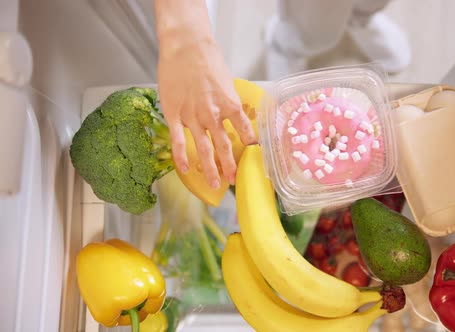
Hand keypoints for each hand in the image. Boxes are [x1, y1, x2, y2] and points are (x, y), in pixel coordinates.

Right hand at [155, 0, 255, 187]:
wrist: (185, 47)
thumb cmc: (208, 60)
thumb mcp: (227, 82)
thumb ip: (229, 102)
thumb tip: (234, 116)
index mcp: (230, 105)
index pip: (245, 132)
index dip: (250, 148)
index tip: (254, 160)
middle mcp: (213, 114)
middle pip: (224, 146)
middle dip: (230, 166)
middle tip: (235, 181)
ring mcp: (192, 116)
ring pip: (203, 149)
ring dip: (210, 168)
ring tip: (215, 184)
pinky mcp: (174, 115)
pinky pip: (178, 141)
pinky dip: (182, 158)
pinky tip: (185, 170)